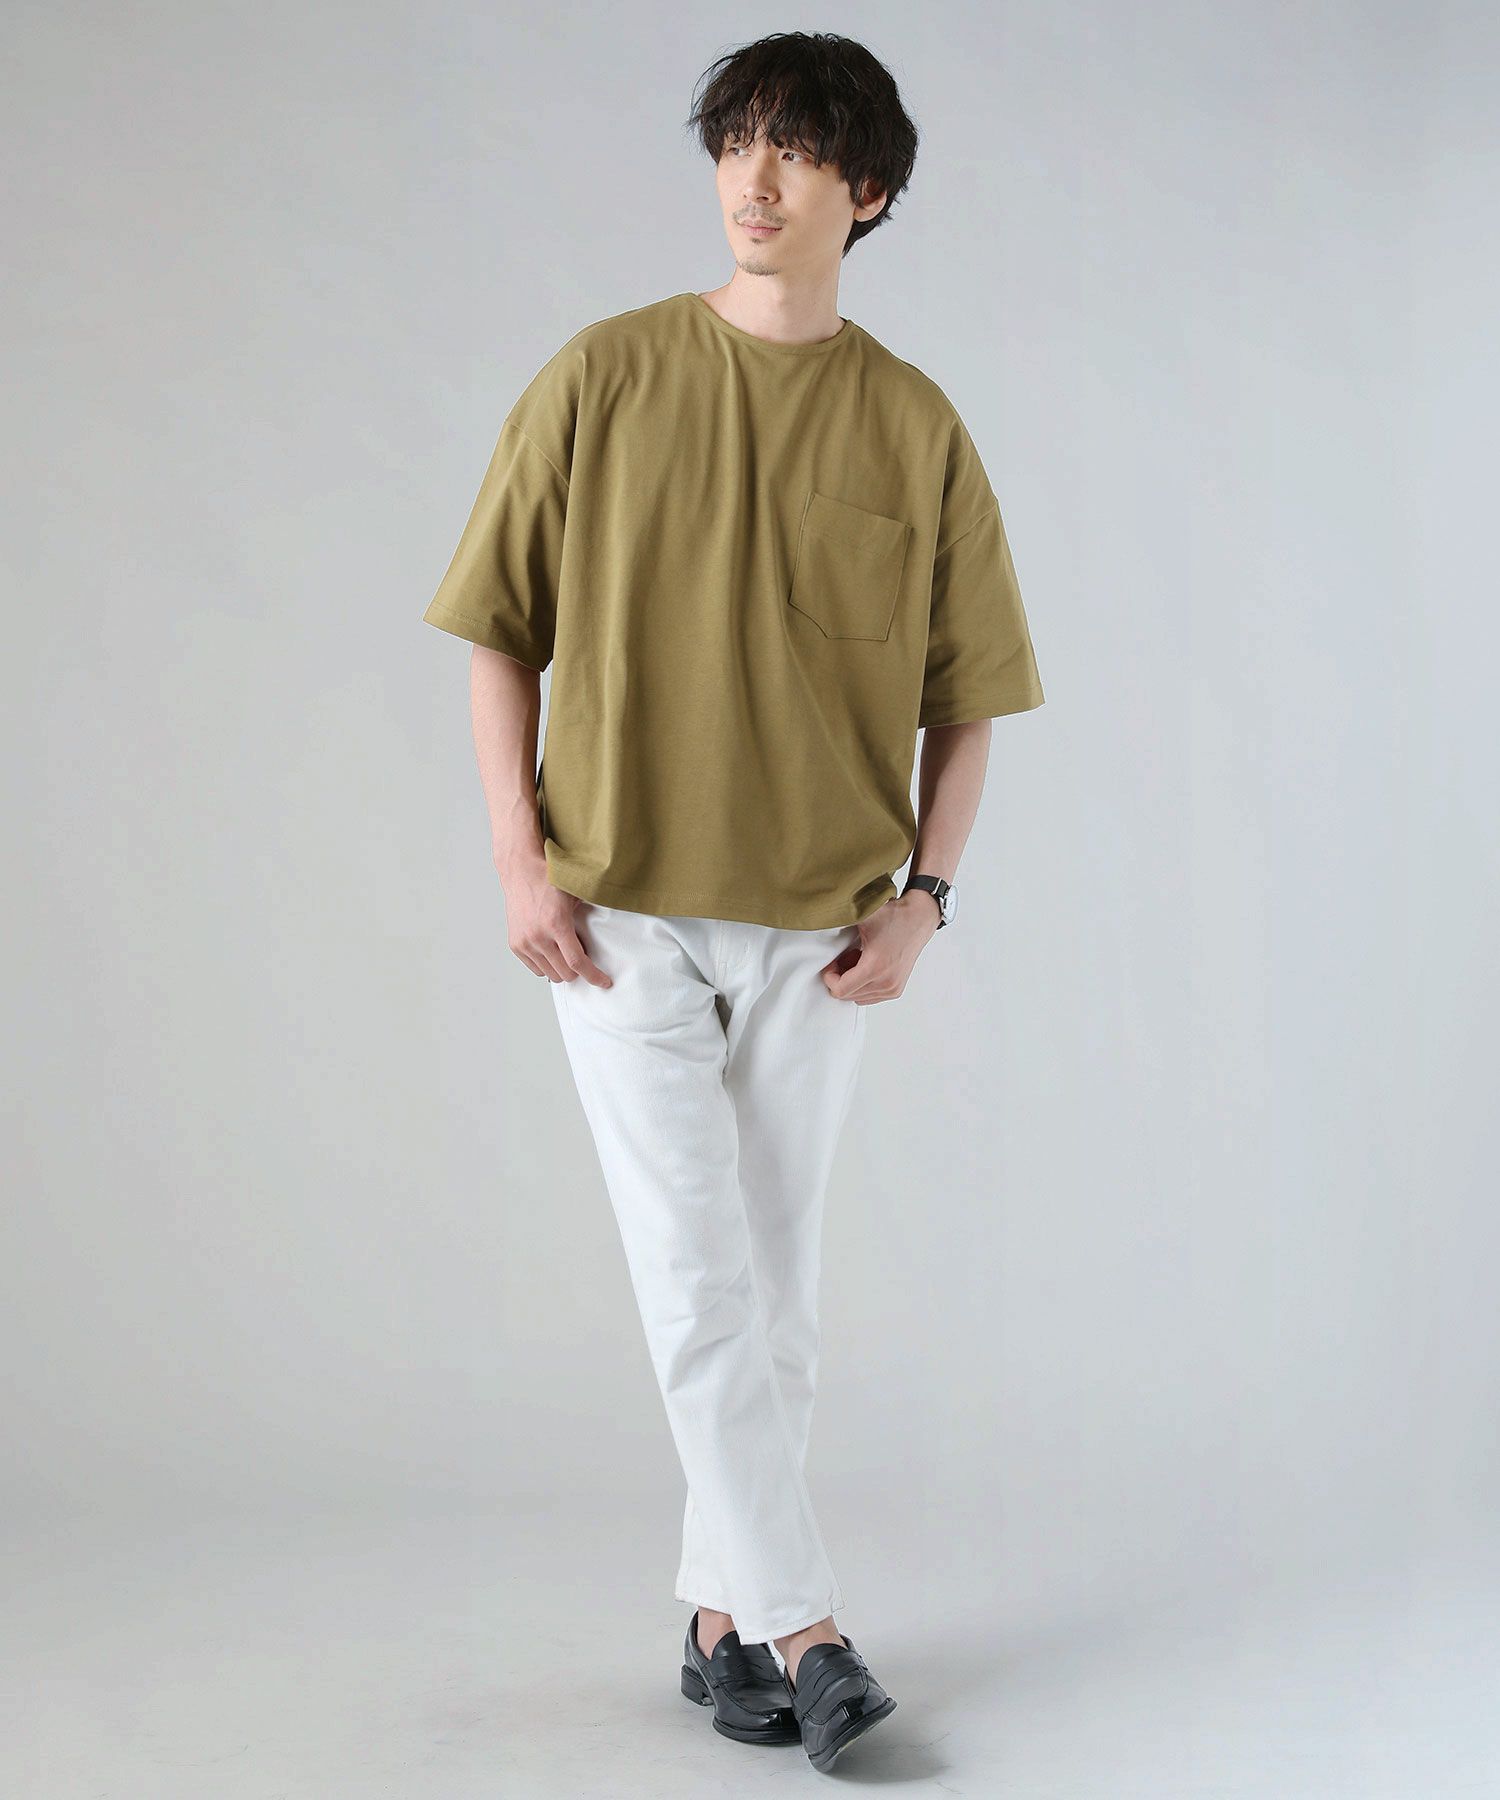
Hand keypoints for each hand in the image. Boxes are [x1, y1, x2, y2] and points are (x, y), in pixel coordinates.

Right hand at [503, 870, 612, 985]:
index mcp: (556, 924)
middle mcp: (538, 936)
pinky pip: (535, 968)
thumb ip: (590, 915)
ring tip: (565, 952)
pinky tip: (552, 951)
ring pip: (550, 974)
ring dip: (562, 969)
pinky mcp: (515, 944)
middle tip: (583, 957)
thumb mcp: (575, 895)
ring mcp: (524, 942)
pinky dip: (546, 965)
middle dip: (578, 971)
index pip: (577, 963)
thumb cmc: (549, 879)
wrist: (521, 870)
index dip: (593, 976)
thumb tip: (609, 932)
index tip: (604, 982)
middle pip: (564, 973)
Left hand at [821, 891, 939, 1003]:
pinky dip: (863, 985)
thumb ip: (839, 922)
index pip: (840, 990)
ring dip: (852, 982)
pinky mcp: (896, 989)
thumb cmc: (894, 917)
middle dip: (840, 978)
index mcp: (875, 967)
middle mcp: (886, 982)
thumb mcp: (863, 917)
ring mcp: (892, 988)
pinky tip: (867, 966)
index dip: (830, 977)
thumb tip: (820, 921)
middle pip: (848, 995)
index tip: (831, 964)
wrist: (918, 919)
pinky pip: (870, 997)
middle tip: (844, 958)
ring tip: (857, 960)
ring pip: (858, 997)